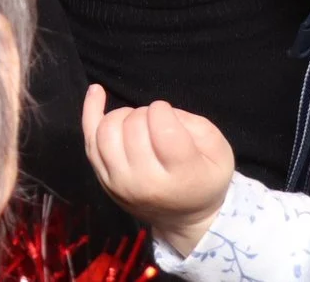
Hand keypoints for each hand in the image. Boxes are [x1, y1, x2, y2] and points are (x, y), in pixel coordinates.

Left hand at [82, 84, 233, 255]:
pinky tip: (96, 91)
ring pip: (106, 131)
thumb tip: (162, 112)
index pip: (163, 130)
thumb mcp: (219, 153)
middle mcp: (146, 183)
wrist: (183, 218)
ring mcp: (119, 182)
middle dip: (145, 113)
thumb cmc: (204, 180)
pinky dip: (91, 110)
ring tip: (138, 121)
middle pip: (133, 128)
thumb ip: (197, 126)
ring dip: (122, 115)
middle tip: (156, 122)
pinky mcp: (102, 178)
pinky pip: (89, 139)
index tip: (167, 115)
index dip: (163, 112)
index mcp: (182, 177)